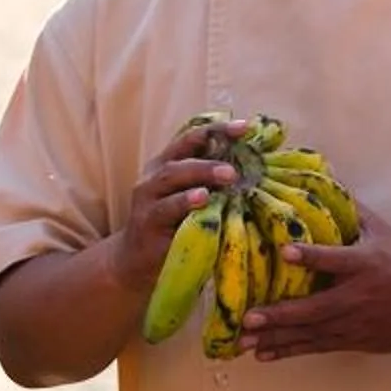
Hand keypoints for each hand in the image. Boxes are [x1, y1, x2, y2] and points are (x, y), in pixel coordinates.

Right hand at [114, 122, 244, 290]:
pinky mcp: (147, 222)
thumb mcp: (194, 202)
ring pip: (171, 176)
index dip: (217, 129)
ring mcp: (148, 198)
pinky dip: (185, 201)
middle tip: (240, 147)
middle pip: (182, 153)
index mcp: (168, 164)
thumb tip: (254, 168)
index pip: (192, 139)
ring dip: (202, 172)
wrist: (136, 264)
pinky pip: (166, 208)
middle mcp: (155, 176)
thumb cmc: (174, 229)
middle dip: (211, 147)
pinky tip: (203, 199)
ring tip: (228, 174)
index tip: (244, 127)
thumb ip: (212, 183)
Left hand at [239, 198, 390, 358]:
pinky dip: (289, 350)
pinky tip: (263, 354)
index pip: (336, 259)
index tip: (286, 252)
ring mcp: (353, 323)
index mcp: (365, 265)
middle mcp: (357, 296)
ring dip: (275, 338)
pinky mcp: (352, 340)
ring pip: (310, 333)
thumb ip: (350, 210)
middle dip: (280, 315)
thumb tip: (322, 180)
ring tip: (243, 341)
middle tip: (248, 317)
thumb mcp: (381, 232)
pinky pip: (316, 347)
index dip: (311, 256)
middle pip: (315, 308)